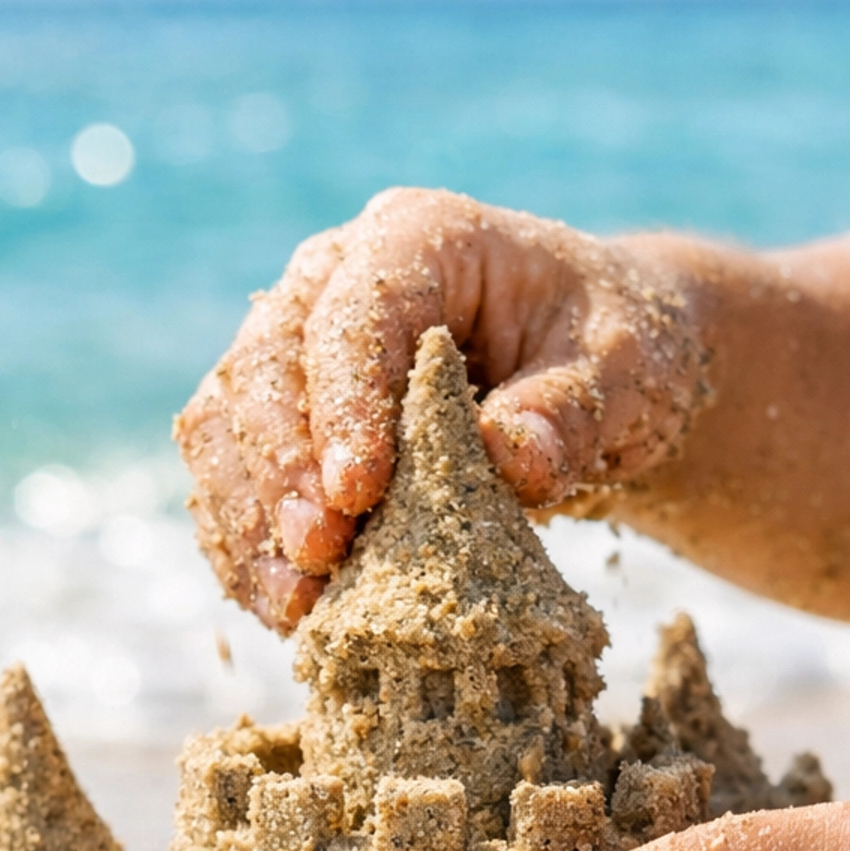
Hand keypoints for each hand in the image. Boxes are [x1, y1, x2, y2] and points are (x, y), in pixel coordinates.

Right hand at [174, 187, 704, 629]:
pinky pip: (232, 480)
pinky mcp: (285, 423)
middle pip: (263, 365)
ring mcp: (297, 351)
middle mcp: (332, 282)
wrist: (593, 370)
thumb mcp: (623, 370)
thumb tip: (512, 460)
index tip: (356, 493)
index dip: (344, 403)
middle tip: (317, 555)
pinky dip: (247, 548)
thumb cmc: (610, 351)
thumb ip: (571, 412)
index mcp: (418, 240)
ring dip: (246, 519)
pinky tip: (284, 610)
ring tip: (293, 603)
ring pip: (226, 425)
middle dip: (280, 468)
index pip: (352, 313)